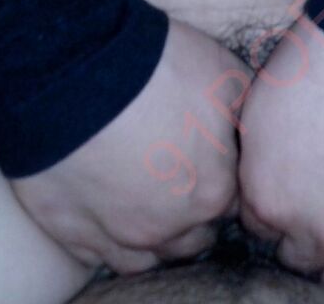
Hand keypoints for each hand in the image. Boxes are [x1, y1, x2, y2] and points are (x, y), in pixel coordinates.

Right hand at [12, 19, 249, 274]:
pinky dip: (109, 240)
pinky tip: (109, 210)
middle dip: (193, 209)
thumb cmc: (156, 69)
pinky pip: (101, 255)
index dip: (220, 175)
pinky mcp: (74, 234)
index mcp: (214, 191)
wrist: (77, 69)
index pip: (231, 200)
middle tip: (176, 171)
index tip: (206, 155)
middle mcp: (173, 226)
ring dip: (156, 232)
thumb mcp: (223, 72)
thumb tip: (249, 122)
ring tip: (146, 195)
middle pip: (195, 235)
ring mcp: (121, 237)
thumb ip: (243, 107)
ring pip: (151, 255)